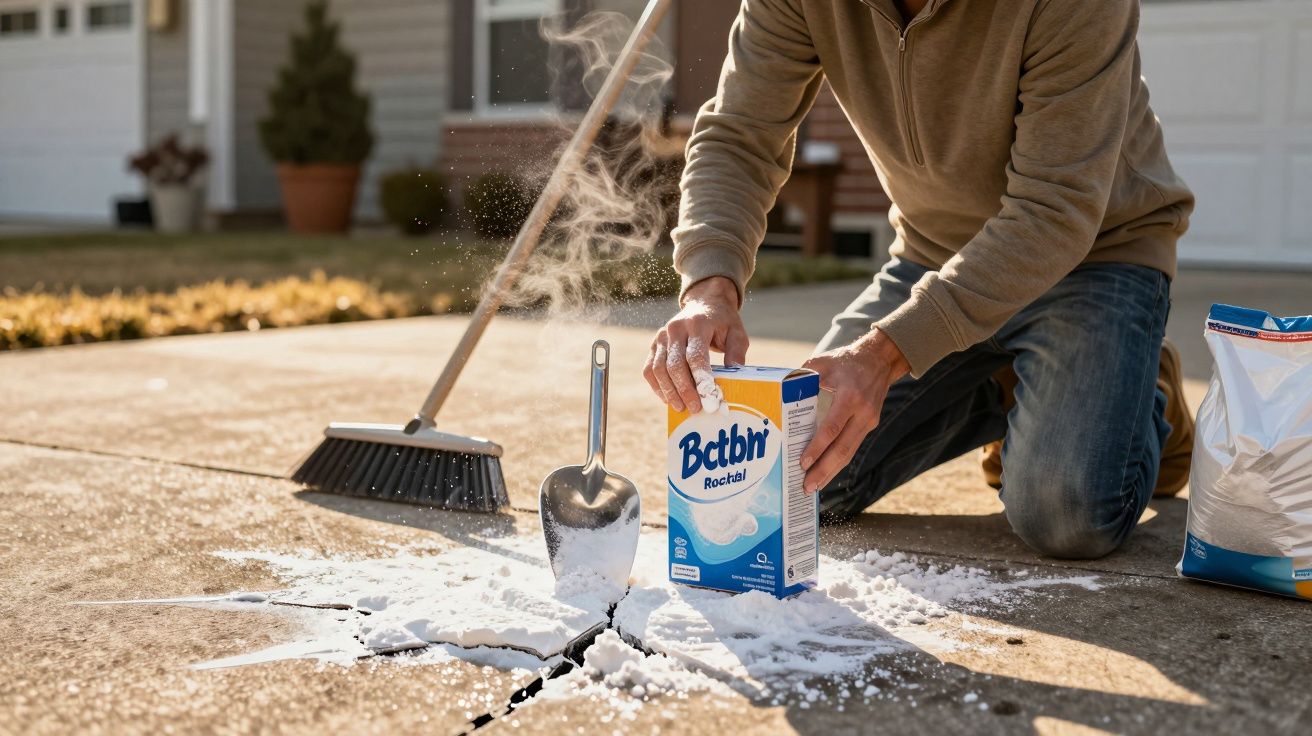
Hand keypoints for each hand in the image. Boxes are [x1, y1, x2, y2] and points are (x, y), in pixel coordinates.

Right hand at [644, 276, 747, 412]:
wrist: (703, 303)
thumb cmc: (722, 322)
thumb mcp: (736, 333)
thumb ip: (736, 353)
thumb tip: (735, 377)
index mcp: (698, 324)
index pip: (695, 355)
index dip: (700, 378)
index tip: (708, 397)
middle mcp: (675, 329)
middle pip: (675, 364)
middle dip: (685, 390)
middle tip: (696, 408)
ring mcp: (662, 336)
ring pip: (659, 369)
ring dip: (669, 391)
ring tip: (681, 408)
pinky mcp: (654, 345)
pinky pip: (649, 369)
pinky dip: (657, 386)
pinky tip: (668, 399)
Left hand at [799, 329, 909, 492]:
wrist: (880, 360)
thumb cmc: (846, 361)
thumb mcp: (823, 363)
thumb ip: (802, 377)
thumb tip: (777, 392)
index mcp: (850, 396)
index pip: (833, 427)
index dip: (818, 447)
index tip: (803, 462)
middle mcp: (862, 412)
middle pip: (843, 448)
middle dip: (824, 470)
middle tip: (806, 486)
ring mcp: (868, 421)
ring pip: (849, 453)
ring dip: (831, 472)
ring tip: (813, 487)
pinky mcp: (868, 426)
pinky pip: (852, 448)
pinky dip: (838, 463)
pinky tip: (825, 474)